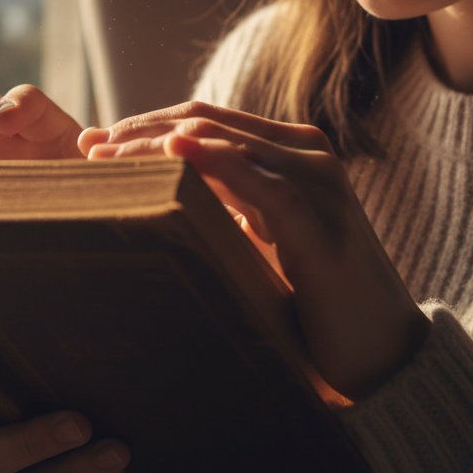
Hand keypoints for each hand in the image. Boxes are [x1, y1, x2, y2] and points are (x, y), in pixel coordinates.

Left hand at [80, 102, 428, 399]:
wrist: (384, 354)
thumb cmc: (312, 295)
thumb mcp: (259, 232)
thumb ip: (219, 197)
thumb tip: (152, 177)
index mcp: (291, 148)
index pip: (204, 118)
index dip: (145, 123)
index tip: (95, 141)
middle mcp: (308, 154)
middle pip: (205, 123)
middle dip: (139, 132)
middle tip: (89, 150)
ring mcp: (319, 183)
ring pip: (222, 144)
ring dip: (156, 147)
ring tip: (107, 158)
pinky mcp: (320, 224)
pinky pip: (260, 184)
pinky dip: (213, 162)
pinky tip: (172, 154)